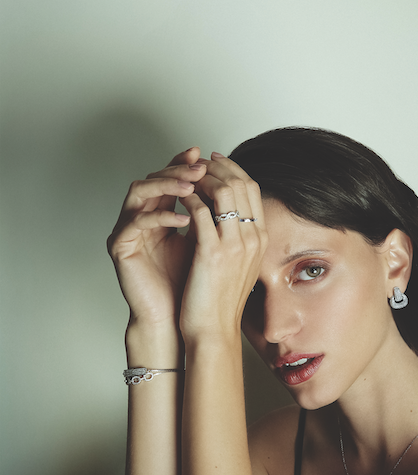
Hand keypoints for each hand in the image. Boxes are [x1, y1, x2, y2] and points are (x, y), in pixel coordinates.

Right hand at [107, 147, 206, 328]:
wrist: (175, 318)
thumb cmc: (192, 283)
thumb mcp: (209, 240)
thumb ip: (213, 214)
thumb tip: (240, 186)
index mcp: (161, 212)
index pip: (173, 178)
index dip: (189, 164)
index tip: (212, 155)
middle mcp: (141, 215)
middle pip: (154, 177)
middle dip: (180, 169)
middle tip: (200, 165)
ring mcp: (128, 229)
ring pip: (140, 191)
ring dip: (168, 184)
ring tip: (193, 186)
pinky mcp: (120, 245)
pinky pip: (136, 222)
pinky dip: (161, 216)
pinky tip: (185, 220)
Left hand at [178, 153, 266, 340]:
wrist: (214, 330)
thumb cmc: (221, 300)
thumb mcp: (239, 263)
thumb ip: (237, 236)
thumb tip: (225, 211)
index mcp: (260, 238)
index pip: (251, 188)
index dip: (231, 169)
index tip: (213, 162)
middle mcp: (253, 237)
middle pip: (239, 183)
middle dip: (215, 167)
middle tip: (196, 163)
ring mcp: (236, 244)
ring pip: (221, 191)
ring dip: (200, 179)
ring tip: (185, 179)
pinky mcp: (213, 252)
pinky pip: (200, 212)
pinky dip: (187, 200)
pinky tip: (177, 200)